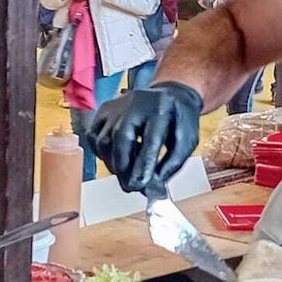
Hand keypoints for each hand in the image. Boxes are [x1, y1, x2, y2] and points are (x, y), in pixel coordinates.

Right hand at [87, 81, 203, 193]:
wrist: (170, 94)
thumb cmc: (179, 120)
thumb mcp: (187, 141)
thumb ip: (171, 164)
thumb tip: (152, 187)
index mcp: (162, 108)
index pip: (150, 138)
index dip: (143, 163)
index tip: (140, 184)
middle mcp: (136, 103)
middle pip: (120, 137)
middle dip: (123, 167)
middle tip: (130, 186)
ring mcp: (117, 105)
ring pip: (104, 140)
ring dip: (113, 163)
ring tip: (126, 174)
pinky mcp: (104, 110)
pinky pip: (95, 137)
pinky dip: (103, 153)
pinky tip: (117, 158)